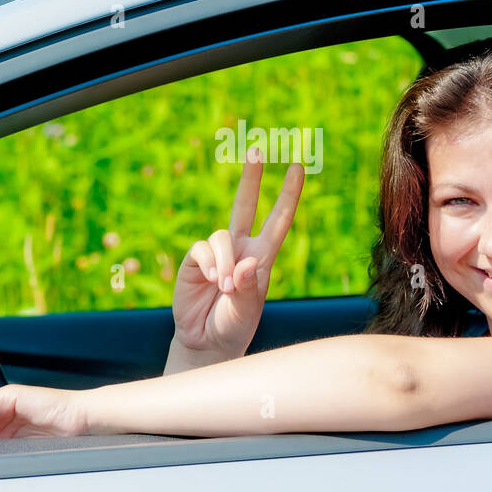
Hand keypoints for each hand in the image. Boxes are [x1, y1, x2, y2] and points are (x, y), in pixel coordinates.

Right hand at [170, 148, 304, 366]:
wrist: (206, 342)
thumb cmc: (233, 327)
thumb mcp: (245, 312)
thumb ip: (246, 289)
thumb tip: (246, 263)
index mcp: (262, 258)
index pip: (278, 220)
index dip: (288, 194)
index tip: (297, 167)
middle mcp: (240, 249)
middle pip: (245, 205)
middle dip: (251, 177)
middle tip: (257, 148)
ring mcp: (216, 253)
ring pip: (221, 236)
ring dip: (223, 262)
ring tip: (223, 287)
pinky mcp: (194, 260)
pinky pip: (201, 250)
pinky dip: (208, 265)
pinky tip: (209, 282)